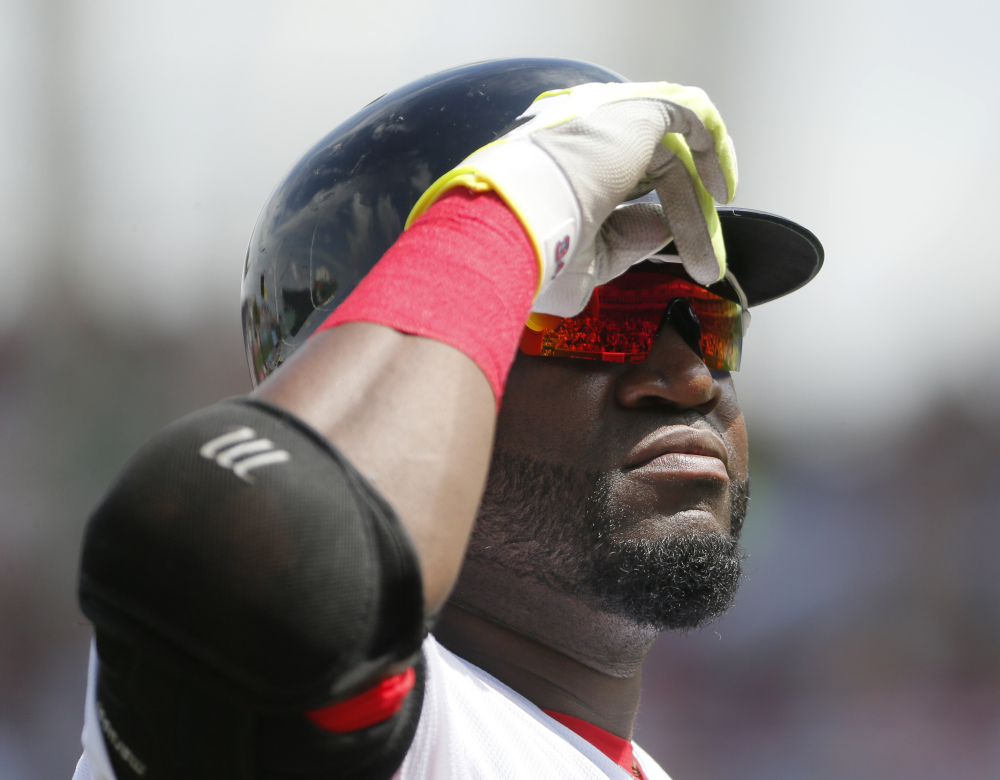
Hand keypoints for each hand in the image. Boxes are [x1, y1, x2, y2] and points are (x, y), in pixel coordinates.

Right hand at [407, 81, 737, 316]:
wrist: (517, 227)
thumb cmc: (533, 255)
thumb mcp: (586, 264)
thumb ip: (625, 245)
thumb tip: (662, 231)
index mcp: (561, 176)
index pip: (619, 190)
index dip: (651, 223)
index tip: (676, 261)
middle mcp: (583, 144)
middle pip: (648, 175)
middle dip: (684, 220)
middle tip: (705, 263)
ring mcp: (608, 126)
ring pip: (666, 154)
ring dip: (695, 195)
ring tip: (716, 230)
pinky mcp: (635, 117)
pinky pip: (687, 116)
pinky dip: (711, 145)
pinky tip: (723, 184)